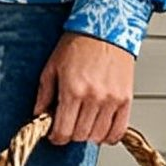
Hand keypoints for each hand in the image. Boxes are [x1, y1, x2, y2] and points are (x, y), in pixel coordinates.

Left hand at [36, 31, 134, 145]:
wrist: (106, 29)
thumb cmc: (78, 44)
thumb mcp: (52, 67)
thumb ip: (44, 95)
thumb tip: (39, 116)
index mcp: (73, 90)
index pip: (63, 131)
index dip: (56, 137)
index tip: (55, 134)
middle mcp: (94, 97)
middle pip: (80, 136)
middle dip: (70, 135)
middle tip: (68, 125)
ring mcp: (112, 100)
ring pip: (98, 136)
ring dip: (88, 135)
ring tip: (83, 123)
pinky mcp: (126, 99)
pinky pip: (119, 130)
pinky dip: (109, 136)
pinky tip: (101, 129)